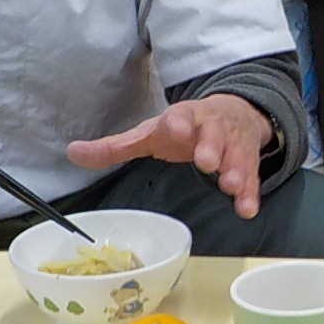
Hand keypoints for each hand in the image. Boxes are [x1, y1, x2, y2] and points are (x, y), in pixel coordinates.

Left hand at [67, 95, 273, 218]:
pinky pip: (252, 179)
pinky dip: (251, 194)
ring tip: (231, 185)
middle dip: (211, 147)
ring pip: (237, 157)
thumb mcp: (150, 134)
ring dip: (235, 171)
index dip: (179, 123)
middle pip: (214, 135)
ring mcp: (232, 146)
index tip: (176, 128)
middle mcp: (212, 129)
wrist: (234, 113)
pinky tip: (247, 210)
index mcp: (184, 118)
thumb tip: (71, 152)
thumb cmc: (185, 128)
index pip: (181, 117)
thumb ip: (115, 147)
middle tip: (206, 162)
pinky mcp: (249, 163)